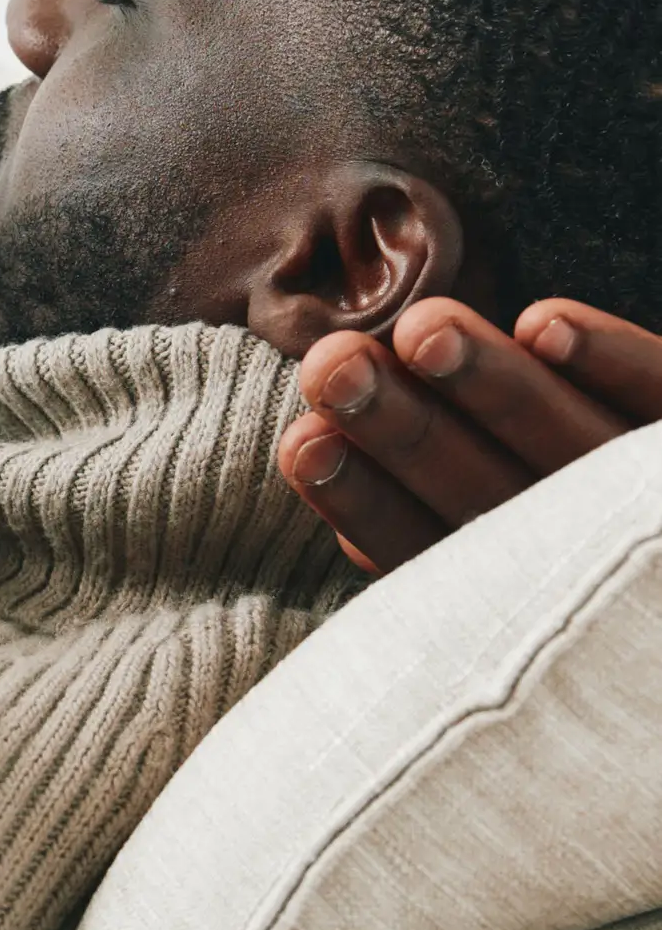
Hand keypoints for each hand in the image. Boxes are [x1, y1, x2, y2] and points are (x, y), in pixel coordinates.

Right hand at [276, 296, 661, 574]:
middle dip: (404, 427)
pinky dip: (613, 366)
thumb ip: (426, 535)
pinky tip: (545, 326)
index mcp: (518, 603)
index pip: (429, 553)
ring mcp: (649, 520)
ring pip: (570, 448)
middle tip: (332, 369)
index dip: (362, 499)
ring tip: (422, 330)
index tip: (302, 441)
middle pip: (488, 494)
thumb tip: (320, 458)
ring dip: (491, 385)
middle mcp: (589, 569)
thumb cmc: (589, 591)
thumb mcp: (491, 587)